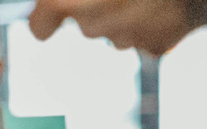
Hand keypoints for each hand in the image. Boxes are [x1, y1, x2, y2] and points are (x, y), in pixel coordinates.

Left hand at [27, 0, 203, 52]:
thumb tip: (54, 3)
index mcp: (75, 2)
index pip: (43, 19)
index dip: (43, 19)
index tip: (45, 23)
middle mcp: (95, 24)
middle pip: (85, 20)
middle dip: (95, 5)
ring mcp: (127, 39)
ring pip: (115, 27)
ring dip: (124, 11)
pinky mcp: (156, 46)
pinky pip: (145, 34)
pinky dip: (151, 19)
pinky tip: (163, 2)